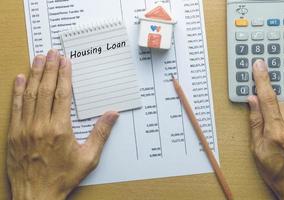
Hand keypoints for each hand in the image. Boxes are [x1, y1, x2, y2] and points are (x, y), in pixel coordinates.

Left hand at [7, 49, 118, 199]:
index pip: (62, 94)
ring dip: (34, 74)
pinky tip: (20, 78)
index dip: (64, 75)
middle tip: (52, 52)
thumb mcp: (88, 158)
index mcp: (60, 129)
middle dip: (50, 68)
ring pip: (30, 95)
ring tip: (38, 58)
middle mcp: (41, 125)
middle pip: (45, 90)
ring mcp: (24, 129)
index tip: (65, 61)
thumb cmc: (63, 177)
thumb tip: (113, 114)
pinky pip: (15, 107)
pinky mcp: (13, 134)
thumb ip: (101, 133)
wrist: (36, 195)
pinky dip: (17, 91)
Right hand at [248, 60, 283, 199]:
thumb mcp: (258, 151)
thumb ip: (255, 122)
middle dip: (274, 111)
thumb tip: (253, 101)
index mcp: (277, 134)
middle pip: (282, 104)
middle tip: (273, 128)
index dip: (262, 80)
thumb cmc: (279, 174)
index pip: (268, 99)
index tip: (260, 65)